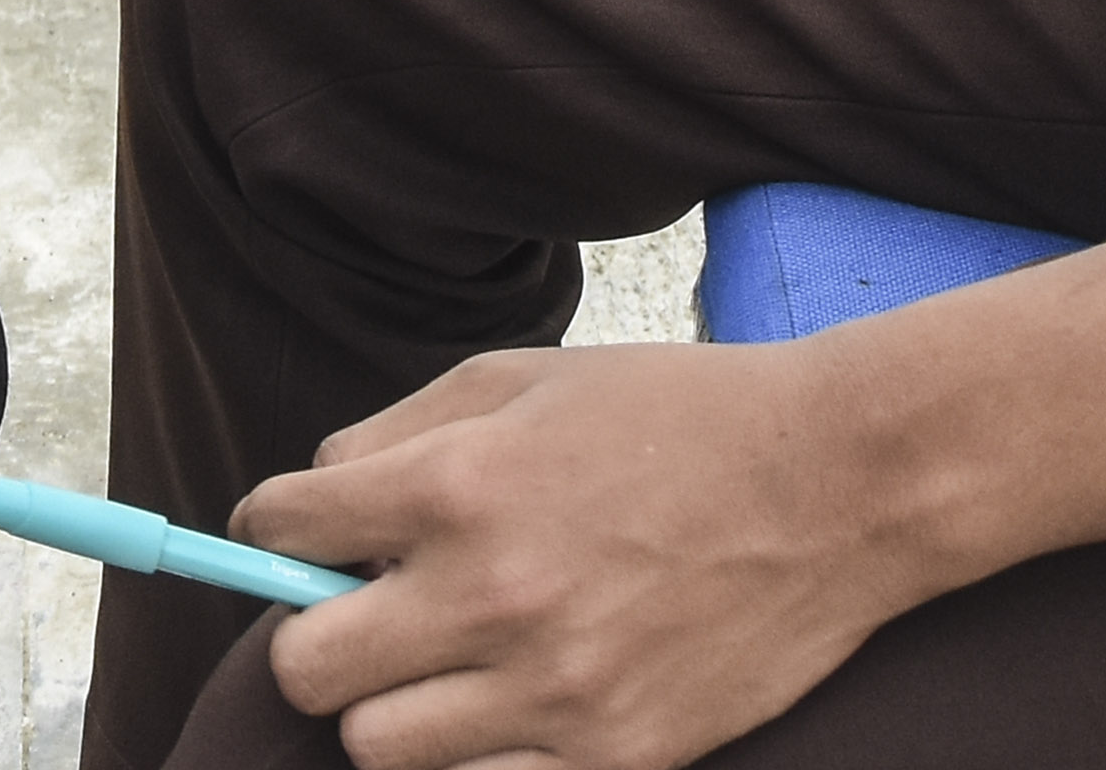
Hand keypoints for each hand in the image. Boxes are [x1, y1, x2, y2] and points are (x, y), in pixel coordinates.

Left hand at [237, 344, 920, 769]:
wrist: (835, 483)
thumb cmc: (676, 415)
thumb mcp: (524, 374)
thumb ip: (400, 430)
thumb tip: (316, 496)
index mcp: (457, 483)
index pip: (280, 529)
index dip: (271, 530)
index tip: (293, 536)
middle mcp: (490, 593)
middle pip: (305, 669)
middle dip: (316, 637)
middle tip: (363, 615)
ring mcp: (551, 689)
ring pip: (376, 749)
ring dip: (391, 707)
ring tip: (444, 663)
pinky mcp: (611, 756)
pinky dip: (471, 757)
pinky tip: (506, 705)